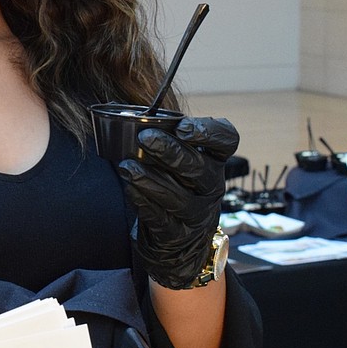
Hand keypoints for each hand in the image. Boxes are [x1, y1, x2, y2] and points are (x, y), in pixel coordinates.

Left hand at [118, 115, 238, 289]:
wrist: (175, 237)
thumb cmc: (170, 183)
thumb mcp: (174, 158)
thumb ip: (159, 134)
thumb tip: (119, 110)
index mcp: (214, 160)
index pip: (227, 140)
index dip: (209, 132)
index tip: (182, 127)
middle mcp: (212, 186)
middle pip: (200, 168)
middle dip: (171, 152)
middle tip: (145, 138)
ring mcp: (198, 214)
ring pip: (180, 198)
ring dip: (151, 179)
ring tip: (127, 167)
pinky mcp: (178, 234)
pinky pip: (161, 219)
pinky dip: (143, 202)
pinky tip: (130, 188)